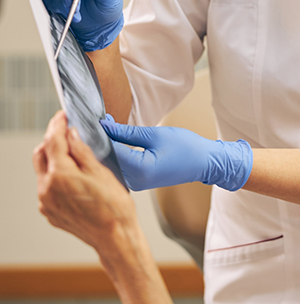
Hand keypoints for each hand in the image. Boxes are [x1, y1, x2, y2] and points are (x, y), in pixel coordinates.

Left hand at [33, 112, 135, 252]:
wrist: (115, 237)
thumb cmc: (114, 205)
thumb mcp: (102, 170)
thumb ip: (82, 150)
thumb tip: (71, 133)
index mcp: (60, 175)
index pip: (53, 140)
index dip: (58, 124)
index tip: (63, 114)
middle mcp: (47, 189)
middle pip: (41, 154)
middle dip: (52, 139)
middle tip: (67, 130)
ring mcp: (46, 202)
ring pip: (43, 171)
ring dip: (54, 158)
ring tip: (74, 153)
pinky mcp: (50, 212)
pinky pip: (48, 187)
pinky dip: (56, 175)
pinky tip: (74, 175)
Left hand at [101, 117, 252, 191]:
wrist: (203, 163)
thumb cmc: (185, 147)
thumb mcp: (155, 134)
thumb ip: (127, 132)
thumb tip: (105, 125)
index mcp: (140, 170)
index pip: (110, 150)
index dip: (99, 134)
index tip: (92, 119)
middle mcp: (134, 181)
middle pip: (106, 160)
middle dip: (99, 141)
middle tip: (94, 122)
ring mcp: (135, 184)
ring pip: (111, 165)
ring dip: (105, 146)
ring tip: (102, 128)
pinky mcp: (138, 182)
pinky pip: (119, 167)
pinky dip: (114, 153)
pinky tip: (112, 139)